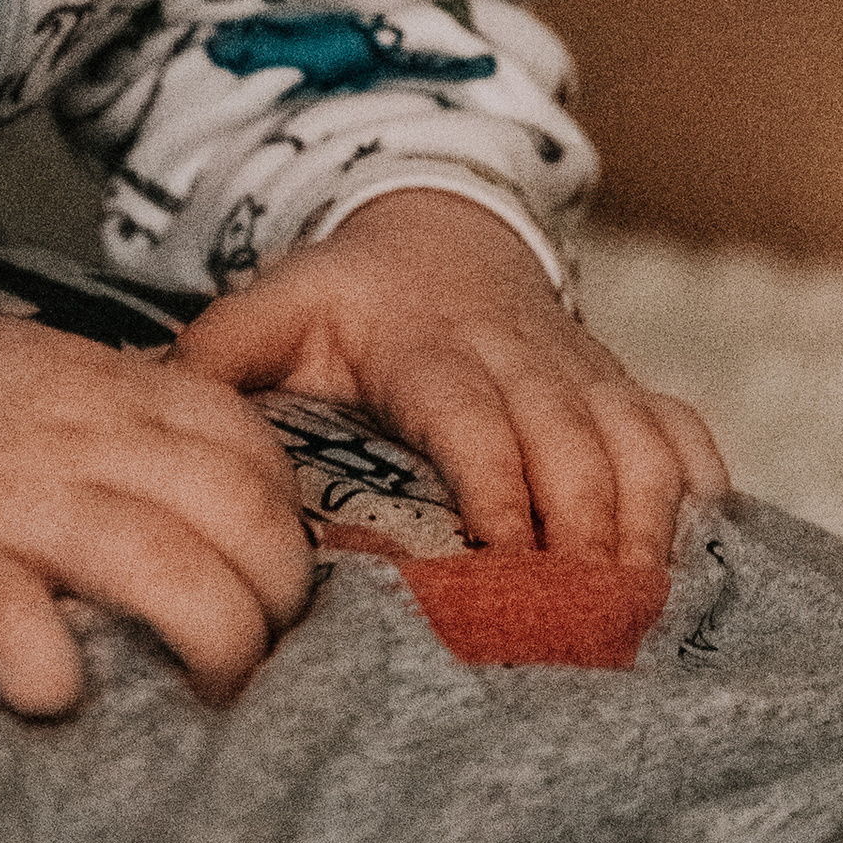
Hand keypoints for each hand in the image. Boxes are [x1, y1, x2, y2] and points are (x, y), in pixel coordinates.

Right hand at [0, 245, 314, 718]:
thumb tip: (219, 495)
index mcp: (116, 387)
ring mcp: (17, 496)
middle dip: (277, 604)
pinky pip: (23, 624)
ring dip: (215, 646)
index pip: (258, 453)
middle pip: (242, 520)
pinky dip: (56, 671)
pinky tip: (61, 693)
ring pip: (170, 572)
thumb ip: (132, 417)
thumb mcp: (53, 370)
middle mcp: (85, 436)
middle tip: (256, 655)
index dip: (289, 527)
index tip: (270, 579)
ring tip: (208, 696)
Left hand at [173, 187, 729, 565]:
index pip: (472, 417)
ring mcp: (580, 371)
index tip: (502, 558)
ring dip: (647, 519)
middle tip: (588, 619)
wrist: (442, 224)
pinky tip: (702, 550)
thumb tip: (140, 414)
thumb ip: (212, 360)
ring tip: (641, 609)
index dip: (494, 485)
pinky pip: (680, 426)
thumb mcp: (271, 310)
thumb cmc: (349, 294)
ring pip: (633, 437)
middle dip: (586, 527)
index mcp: (429, 348)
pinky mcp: (620, 384)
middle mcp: (518, 358)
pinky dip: (700, 484)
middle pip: (570, 439)